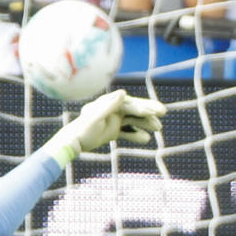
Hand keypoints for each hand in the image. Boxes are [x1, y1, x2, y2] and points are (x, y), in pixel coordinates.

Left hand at [49, 90, 167, 162]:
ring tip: (159, 129)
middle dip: (149, 112)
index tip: (155, 111)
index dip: (143, 106)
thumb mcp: (96, 118)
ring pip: (134, 121)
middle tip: (163, 113)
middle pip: (134, 110)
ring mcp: (114, 120)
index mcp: (109, 103)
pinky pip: (128, 132)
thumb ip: (110, 105)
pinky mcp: (114, 131)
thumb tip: (124, 93)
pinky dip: (136, 135)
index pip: (130, 103)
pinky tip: (146, 139)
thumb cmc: (82, 129)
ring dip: (146, 124)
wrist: (72, 143)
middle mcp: (113, 109)